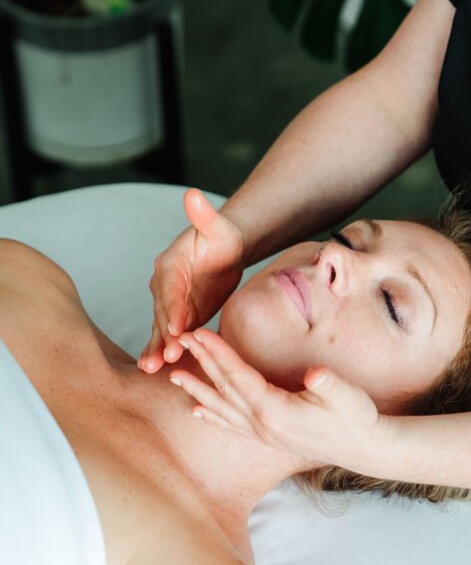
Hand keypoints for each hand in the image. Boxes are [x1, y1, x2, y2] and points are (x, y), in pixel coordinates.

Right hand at [139, 189, 243, 372]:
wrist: (224, 249)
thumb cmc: (223, 236)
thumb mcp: (218, 226)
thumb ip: (205, 215)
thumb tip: (193, 195)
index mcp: (171, 264)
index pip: (170, 288)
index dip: (173, 308)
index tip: (177, 327)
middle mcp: (163, 283)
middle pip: (163, 312)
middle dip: (165, 335)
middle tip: (168, 357)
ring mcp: (169, 301)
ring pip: (162, 327)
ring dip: (158, 348)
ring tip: (152, 369)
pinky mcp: (178, 315)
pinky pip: (169, 335)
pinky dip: (163, 351)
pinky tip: (157, 370)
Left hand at [169, 328, 390, 473]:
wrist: (364, 448)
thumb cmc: (357, 418)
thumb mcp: (348, 397)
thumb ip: (330, 385)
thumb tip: (316, 375)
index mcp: (277, 411)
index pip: (239, 376)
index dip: (218, 353)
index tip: (199, 333)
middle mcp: (263, 425)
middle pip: (224, 389)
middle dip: (202, 362)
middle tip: (181, 339)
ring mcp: (263, 433)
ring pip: (222, 408)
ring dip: (198, 390)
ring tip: (173, 377)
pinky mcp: (268, 437)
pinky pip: (232, 425)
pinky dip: (213, 416)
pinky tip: (197, 412)